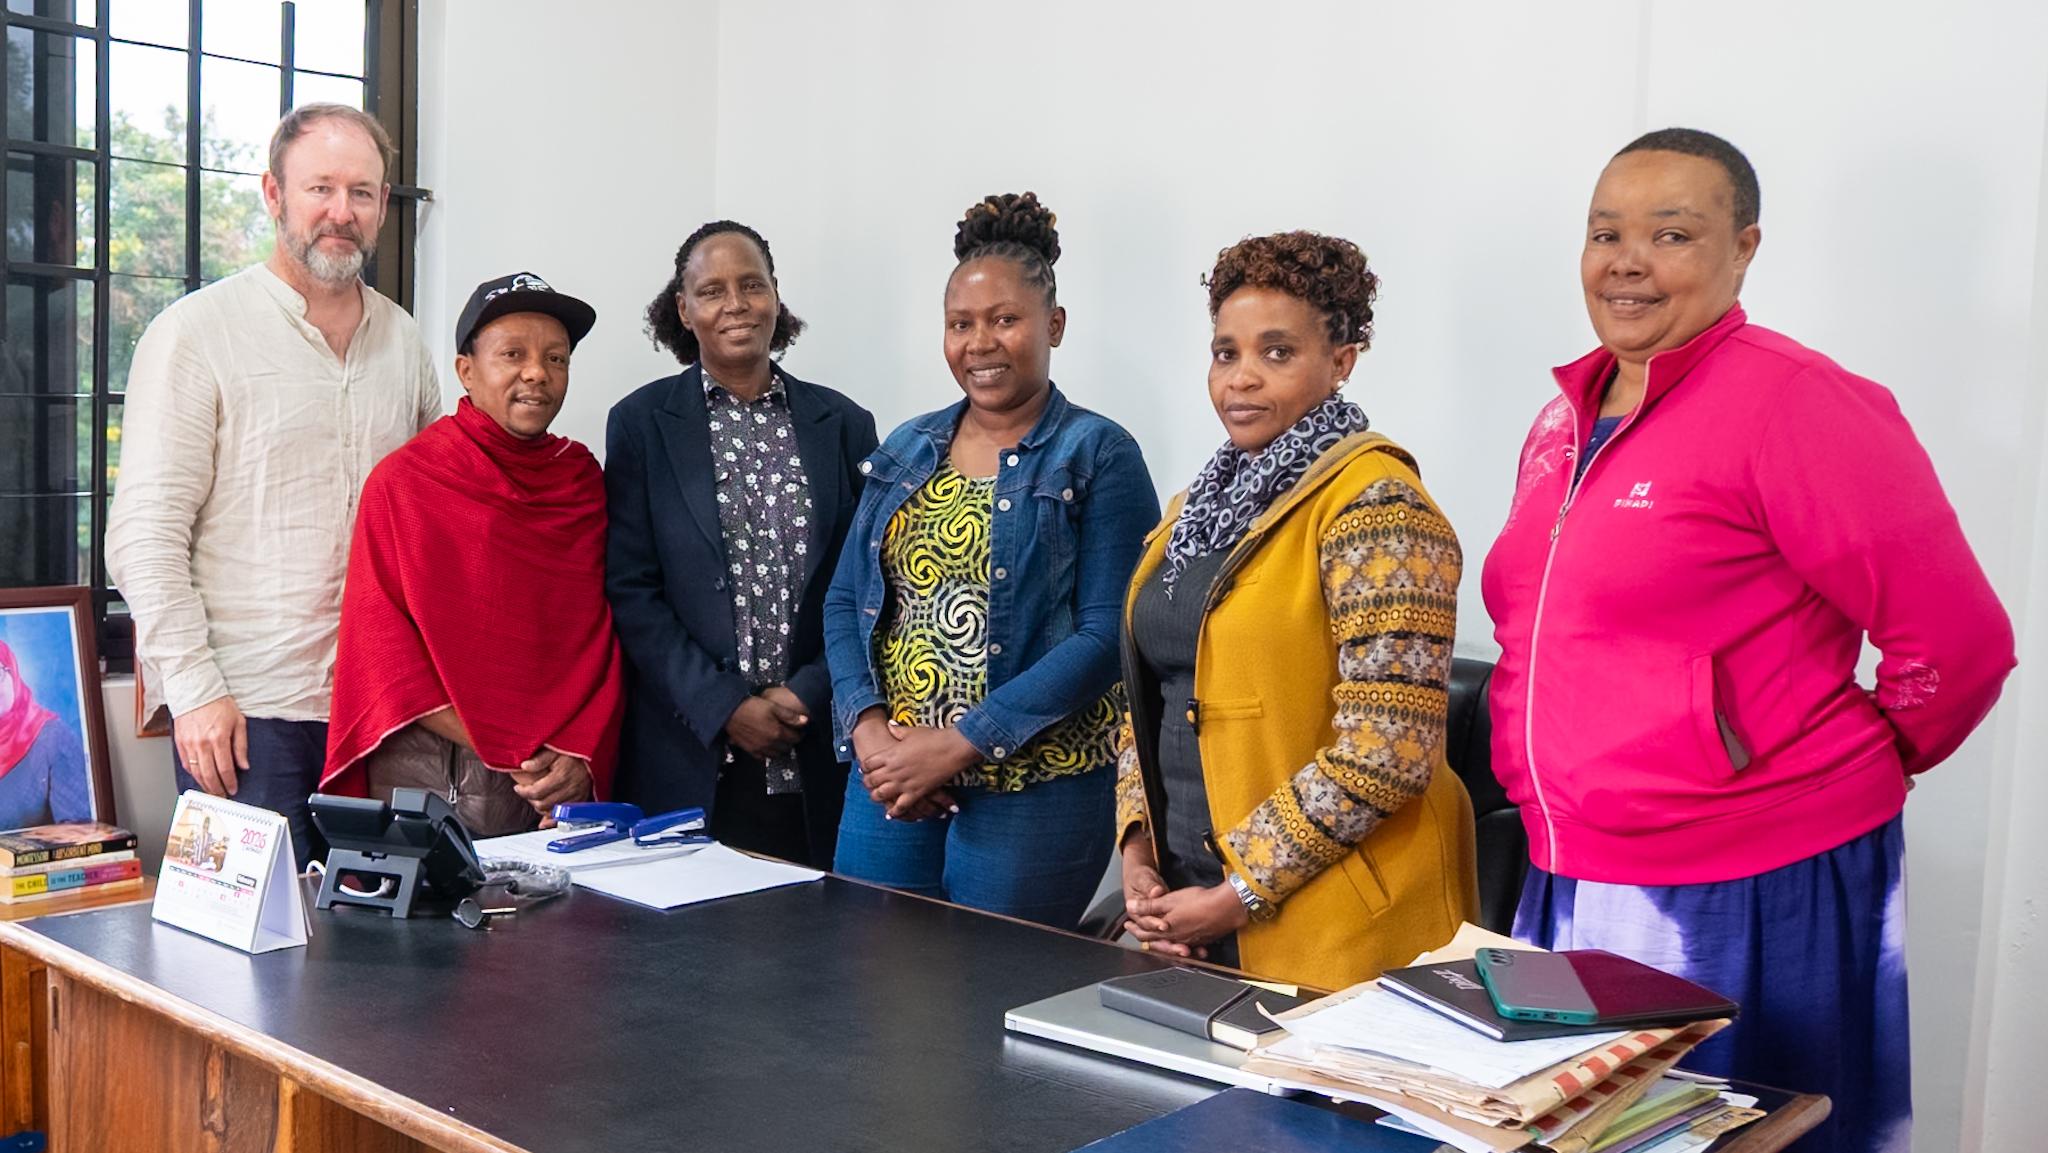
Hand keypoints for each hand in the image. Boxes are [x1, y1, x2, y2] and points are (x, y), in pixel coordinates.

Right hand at [173, 695, 245, 797]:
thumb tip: (244, 765)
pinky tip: (200, 778)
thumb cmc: (219, 703)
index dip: (230, 782)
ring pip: (196, 772)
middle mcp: (202, 743)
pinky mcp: (179, 742)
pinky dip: (193, 774)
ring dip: (204, 785)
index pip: (225, 769)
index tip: (233, 790)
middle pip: (209, 775)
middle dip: (217, 789)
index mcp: (218, 738)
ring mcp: (188, 744)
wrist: (195, 690)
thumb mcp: (238, 722)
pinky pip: (186, 763)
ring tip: (212, 791)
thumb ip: (241, 746)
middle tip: (222, 796)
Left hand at [511, 748, 593, 814]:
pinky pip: (566, 816)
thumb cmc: (574, 752)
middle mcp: (570, 788)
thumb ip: (540, 759)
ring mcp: (577, 796)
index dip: (524, 792)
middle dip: (531, 800)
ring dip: (542, 808)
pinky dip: (554, 820)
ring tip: (536, 800)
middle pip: (544, 804)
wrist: (593, 755)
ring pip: (553, 812)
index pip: (537, 791)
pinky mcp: (582, 801)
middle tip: (527, 793)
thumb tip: (524, 766)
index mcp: (562, 775)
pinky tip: (545, 822)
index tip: (518, 787)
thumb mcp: (555, 749)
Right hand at [725, 693, 804, 759]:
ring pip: (776, 754)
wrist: (730, 712)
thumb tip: (806, 721)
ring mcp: (760, 749)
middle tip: (790, 735)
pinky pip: (763, 757)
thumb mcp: (773, 707)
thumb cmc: (752, 706)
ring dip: (781, 749)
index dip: (799, 734)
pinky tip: (768, 746)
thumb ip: (790, 716)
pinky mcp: (750, 751)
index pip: (795, 738)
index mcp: (777, 733)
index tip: (799, 730)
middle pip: (787, 748)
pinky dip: (768, 753)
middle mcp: (770, 744)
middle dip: (791, 742)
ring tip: (780, 740)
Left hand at [849, 710, 955, 821]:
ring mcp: (904, 783)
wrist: (952, 748)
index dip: (865, 767)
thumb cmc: (933, 737)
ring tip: (876, 797)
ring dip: (877, 797)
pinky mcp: (916, 792)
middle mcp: (893, 770)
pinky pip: (901, 807)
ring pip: (881, 795)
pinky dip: (894, 812)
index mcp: (890, 754)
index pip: (868, 764)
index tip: (865, 769)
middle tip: (868, 784)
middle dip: (868, 783)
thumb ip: (897, 730)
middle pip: (871, 781)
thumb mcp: (912, 732)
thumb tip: (889, 724)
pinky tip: (890, 814)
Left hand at [1126, 878, 1251, 957]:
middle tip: (1137, 931)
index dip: (1134, 927)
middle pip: (1156, 941)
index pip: (1144, 932)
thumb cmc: (1199, 902)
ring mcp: (1190, 941)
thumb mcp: (1169, 900)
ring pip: (1171, 944)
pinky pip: (1187, 944)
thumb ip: (1149, 905)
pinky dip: (1180, 942)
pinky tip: (1183, 939)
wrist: (1227, 908)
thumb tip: (1131, 906)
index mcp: (1166, 929)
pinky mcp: (1203, 940)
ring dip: (1162, 941)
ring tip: (1157, 937)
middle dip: (1145, 936)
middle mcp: (1177, 939)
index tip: (1128, 924)